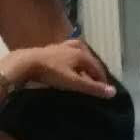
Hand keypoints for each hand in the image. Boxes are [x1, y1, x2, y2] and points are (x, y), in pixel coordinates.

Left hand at [0, 40, 114, 97]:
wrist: (26, 63)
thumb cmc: (51, 72)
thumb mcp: (74, 82)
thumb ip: (92, 88)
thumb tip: (113, 92)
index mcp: (81, 54)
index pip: (97, 67)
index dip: (102, 79)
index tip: (104, 91)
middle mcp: (73, 47)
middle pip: (89, 58)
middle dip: (94, 70)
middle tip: (96, 83)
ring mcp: (60, 46)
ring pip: (78, 52)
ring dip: (83, 62)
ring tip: (84, 73)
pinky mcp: (50, 49)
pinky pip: (67, 52)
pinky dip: (72, 59)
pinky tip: (68, 66)